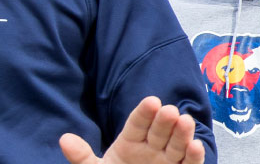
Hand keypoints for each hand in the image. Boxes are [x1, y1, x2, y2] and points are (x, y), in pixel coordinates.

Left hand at [59, 96, 204, 163]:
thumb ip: (82, 157)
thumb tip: (64, 139)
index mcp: (130, 142)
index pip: (138, 124)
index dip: (145, 113)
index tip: (152, 102)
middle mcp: (151, 148)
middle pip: (160, 131)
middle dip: (165, 121)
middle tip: (170, 111)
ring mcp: (166, 161)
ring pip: (176, 145)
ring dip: (182, 134)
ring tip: (185, 121)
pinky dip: (194, 156)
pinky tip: (195, 146)